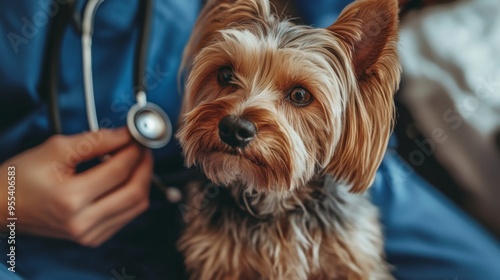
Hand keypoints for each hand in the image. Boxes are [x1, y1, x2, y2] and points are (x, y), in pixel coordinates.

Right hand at [0, 127, 152, 246]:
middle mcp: (83, 222)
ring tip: (136, 161)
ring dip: (143, 180)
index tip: (138, 136)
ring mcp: (89, 235)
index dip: (134, 150)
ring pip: (136, 206)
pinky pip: (127, 216)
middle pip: (135, 191)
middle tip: (143, 148)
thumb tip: (127, 135)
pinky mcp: (93, 239)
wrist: (3, 205)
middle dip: (145, 165)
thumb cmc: (22, 177)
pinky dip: (133, 196)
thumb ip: (97, 140)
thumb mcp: (57, 149)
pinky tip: (126, 180)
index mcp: (71, 199)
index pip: (119, 171)